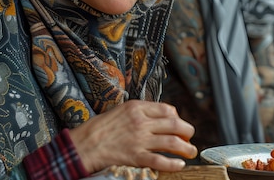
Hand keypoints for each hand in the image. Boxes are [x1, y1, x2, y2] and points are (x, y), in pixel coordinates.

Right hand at [68, 100, 197, 173]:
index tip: (180, 125)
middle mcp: (141, 122)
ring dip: (186, 148)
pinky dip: (174, 163)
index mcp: (137, 108)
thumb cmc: (99, 129)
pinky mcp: (135, 157)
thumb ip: (139, 112)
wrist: (82, 146)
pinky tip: (180, 164)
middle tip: (190, 138)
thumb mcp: (120, 111)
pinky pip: (161, 160)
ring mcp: (139, 140)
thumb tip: (159, 117)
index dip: (178, 117)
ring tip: (191, 152)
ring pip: (172, 142)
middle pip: (175, 124)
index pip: (167, 109)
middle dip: (187, 131)